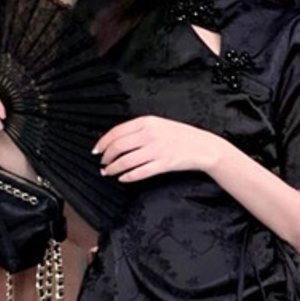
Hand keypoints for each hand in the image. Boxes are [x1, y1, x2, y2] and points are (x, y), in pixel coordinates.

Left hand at [94, 115, 220, 182]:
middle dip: (106, 157)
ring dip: (113, 169)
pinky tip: (123, 178)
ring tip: (108, 172)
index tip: (96, 150)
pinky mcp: (163, 164)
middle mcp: (150, 134)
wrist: (203, 146)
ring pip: (126, 161)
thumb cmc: (182, 136)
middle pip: (118, 147)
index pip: (117, 132)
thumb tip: (118, 140)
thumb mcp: (159, 125)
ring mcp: (157, 150)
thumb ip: (140, 129)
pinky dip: (128, 177)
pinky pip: (140, 172)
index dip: (102, 142)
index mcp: (147, 122)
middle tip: (102, 163)